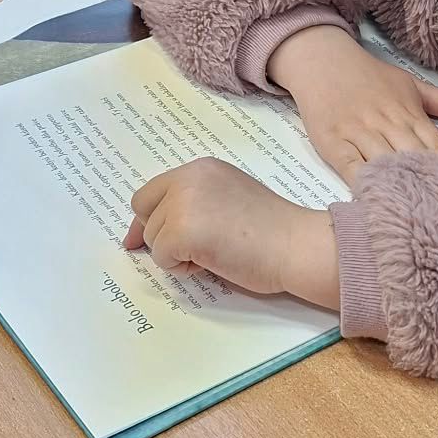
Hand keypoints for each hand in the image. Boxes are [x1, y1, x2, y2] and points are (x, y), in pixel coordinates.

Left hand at [124, 158, 338, 308]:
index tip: (142, 240)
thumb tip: (149, 232)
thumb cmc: (272, 231)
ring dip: (176, 254)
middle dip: (161, 237)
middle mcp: (188, 178)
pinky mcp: (183, 231)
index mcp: (200, 169)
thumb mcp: (227, 200)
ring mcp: (184, 203)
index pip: (151, 192)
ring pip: (152, 238)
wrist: (295, 244)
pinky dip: (182, 268)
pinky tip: (213, 262)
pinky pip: (162, 258)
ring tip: (215, 253)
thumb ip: (194, 205)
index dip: (147, 219)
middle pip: (145, 214)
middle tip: (193, 251)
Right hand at [269, 27, 437, 186]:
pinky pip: (352, 168)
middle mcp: (387, 124)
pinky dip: (364, 184)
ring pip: (385, 165)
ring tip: (419, 216)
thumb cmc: (370, 76)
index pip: (437, 146)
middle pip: (414, 159)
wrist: (322, 61)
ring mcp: (359, 134)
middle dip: (431, 185)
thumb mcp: (412, 84)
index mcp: (410, 113)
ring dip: (401, 188)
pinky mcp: (334, 143)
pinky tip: (376, 201)